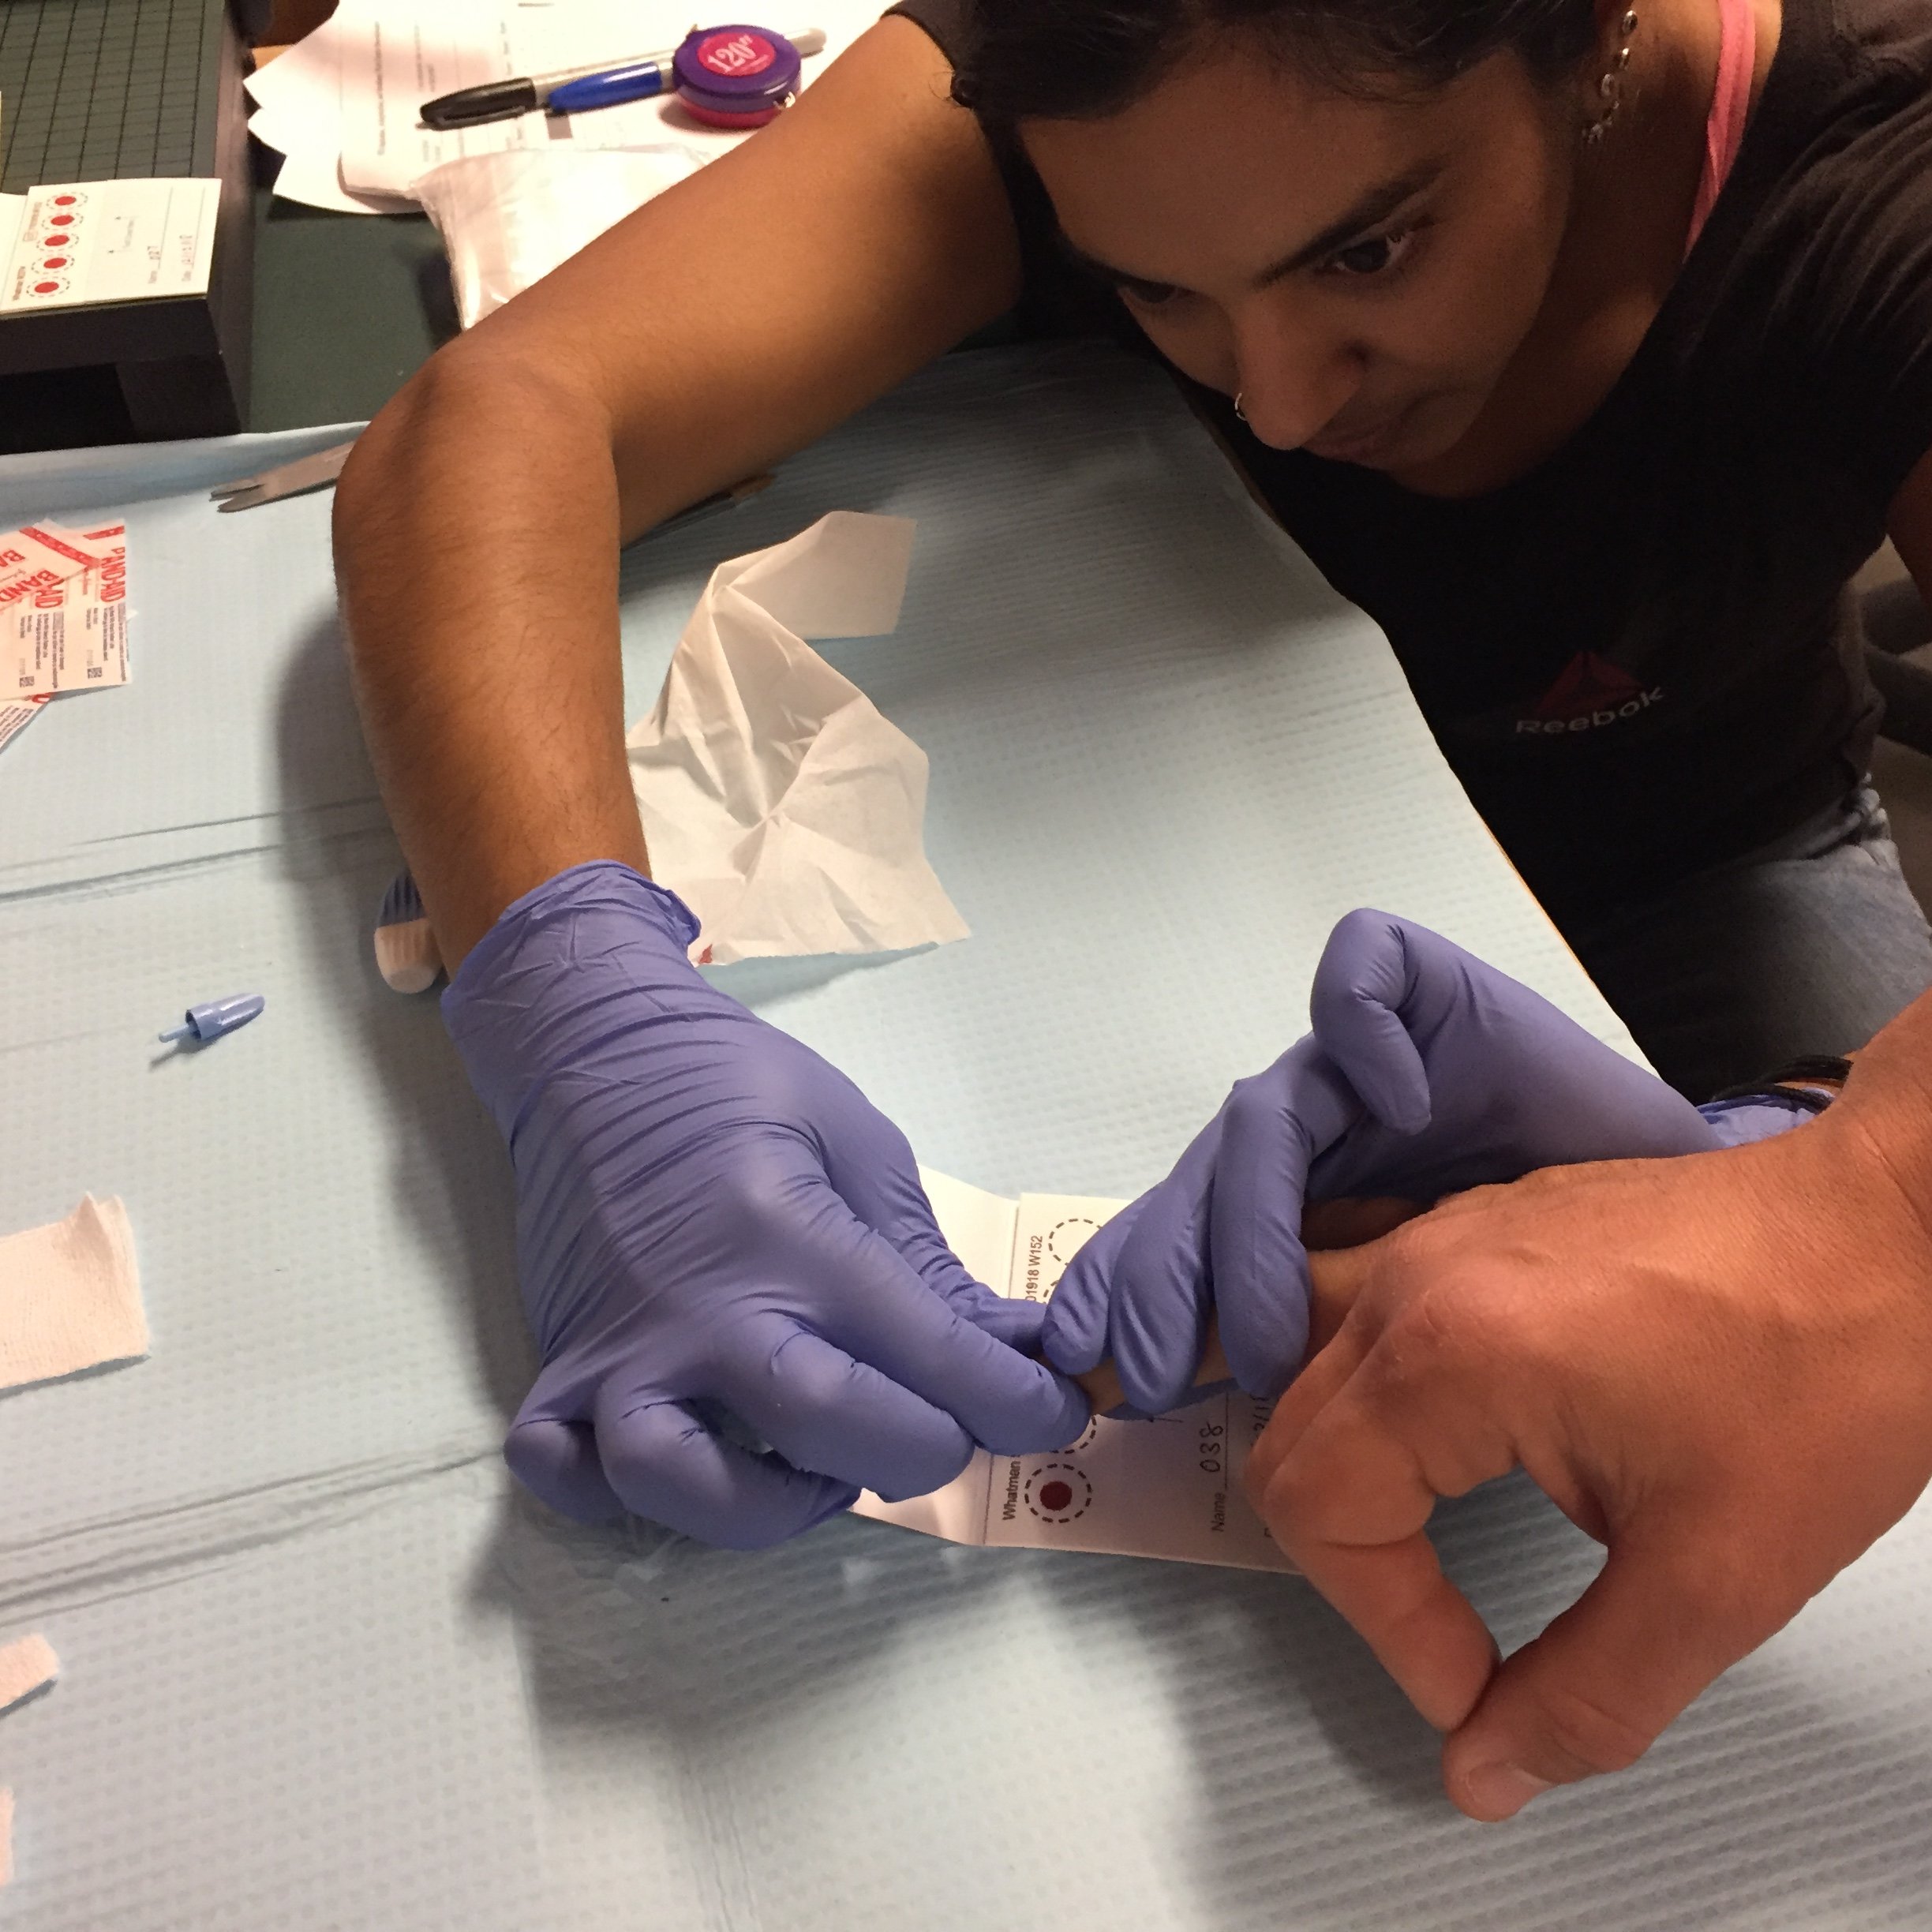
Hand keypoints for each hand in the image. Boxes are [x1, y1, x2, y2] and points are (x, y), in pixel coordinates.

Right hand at [444, 862, 1085, 1546]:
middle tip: (948, 1426)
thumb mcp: (860, 1145)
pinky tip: (687, 1465)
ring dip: (769, 1507)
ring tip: (820, 1468)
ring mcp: (618, 1347)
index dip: (1015, 1401)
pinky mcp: (558, 1364)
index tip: (1052, 1409)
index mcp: (794, 1236)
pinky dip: (611, 1493)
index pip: (932, 1356)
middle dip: (923, 1452)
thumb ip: (929, 1264)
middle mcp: (704, 1308)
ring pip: (677, 1484)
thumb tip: (1016, 1352)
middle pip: (828, 1431)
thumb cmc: (741, 1087)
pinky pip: (559, 1472)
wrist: (596, 1049)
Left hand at [1042, 910, 1718, 1412]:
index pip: (1186, 1276)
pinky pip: (1371, 980)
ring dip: (1244, 1215)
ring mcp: (1369, 1077)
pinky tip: (1402, 1097)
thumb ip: (1379, 1435)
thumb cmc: (1605, 1316)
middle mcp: (1323, 1154)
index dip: (1132, 1327)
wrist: (1745, 1224)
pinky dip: (1369, 1026)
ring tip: (1262, 1324)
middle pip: (1201, 1201)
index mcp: (1315, 1244)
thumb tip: (1295, 1508)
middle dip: (1159, 1285)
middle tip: (1139, 1376)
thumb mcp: (1465, 1398)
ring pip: (1262, 1121)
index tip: (1106, 1409)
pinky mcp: (1438, 1000)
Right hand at [1245, 1002, 1931, 1819]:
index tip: (1478, 1682)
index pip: (1320, 1515)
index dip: (1390, 1629)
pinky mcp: (1479, 1224)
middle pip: (1290, 1439)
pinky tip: (1449, 1437)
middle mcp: (1416, 1277)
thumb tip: (1485, 1771)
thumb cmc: (1823, 1363)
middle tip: (1446, 1631)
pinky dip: (1376, 1397)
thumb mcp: (1716, 1578)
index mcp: (1447, 1353)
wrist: (1896, 1226)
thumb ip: (1584, 1698)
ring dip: (1341, 1465)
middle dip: (1354, 1563)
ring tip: (1408, 1539)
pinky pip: (1366, 1309)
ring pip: (1308, 1362)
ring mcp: (1442, 1235)